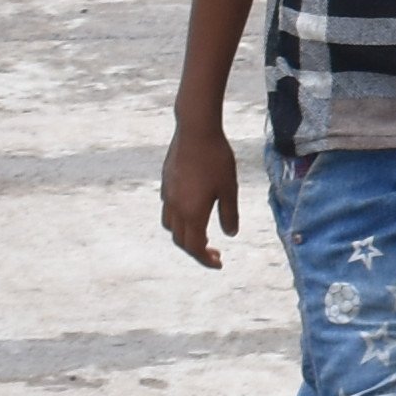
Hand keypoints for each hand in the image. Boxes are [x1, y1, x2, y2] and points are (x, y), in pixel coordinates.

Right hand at [162, 117, 244, 264]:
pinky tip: (193, 209)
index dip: (206, 259)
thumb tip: (230, 233)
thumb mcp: (229, 188)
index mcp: (191, 213)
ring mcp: (167, 195)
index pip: (195, 247)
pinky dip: (179, 218)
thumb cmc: (216, 159)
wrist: (195, 131)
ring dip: (185, 235)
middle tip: (214, 252)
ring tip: (202, 233)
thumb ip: (229, 213)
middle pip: (180, 240)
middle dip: (196, 250)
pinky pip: (169, 209)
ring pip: (171, 225)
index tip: (219, 263)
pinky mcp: (165, 183)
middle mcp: (175, 208)